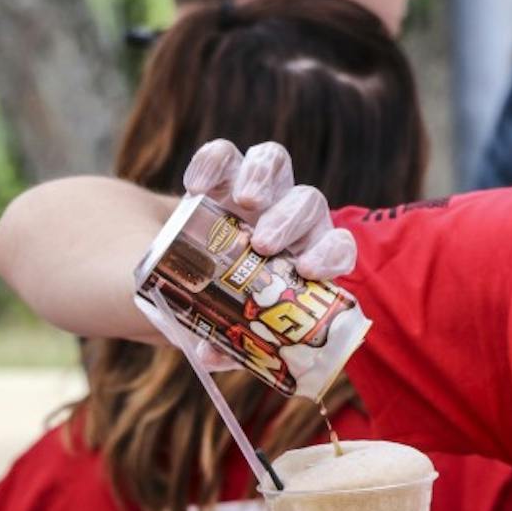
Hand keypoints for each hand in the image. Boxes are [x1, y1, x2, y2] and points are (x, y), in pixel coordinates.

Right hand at [172, 139, 357, 367]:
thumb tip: (211, 355)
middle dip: (291, 220)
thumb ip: (223, 339)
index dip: (331, 255)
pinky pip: (225, 154)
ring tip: (243, 200)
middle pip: (308, 203)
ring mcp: (257, 190)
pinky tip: (197, 186)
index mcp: (304, 256)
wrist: (174, 267)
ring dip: (264, 177)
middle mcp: (289, 218)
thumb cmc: (214, 301)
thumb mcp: (222, 324)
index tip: (308, 271)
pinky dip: (214, 162)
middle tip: (264, 243)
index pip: (337, 248)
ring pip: (277, 162)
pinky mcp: (222, 172)